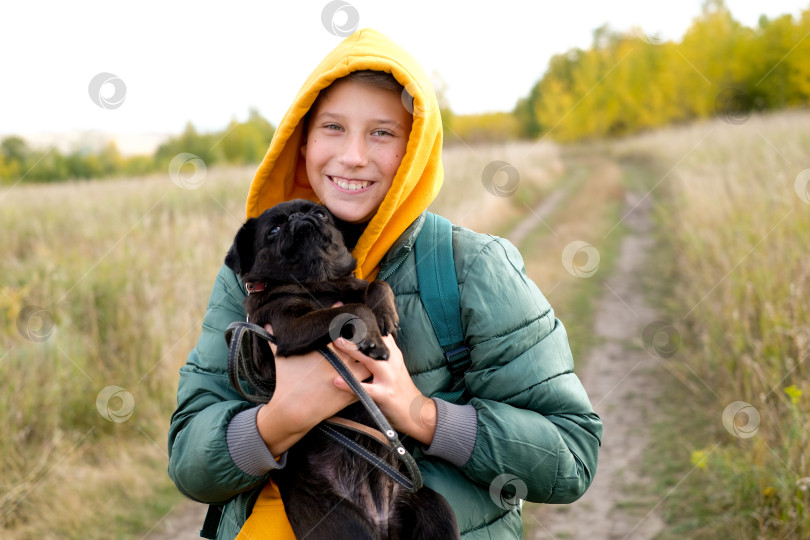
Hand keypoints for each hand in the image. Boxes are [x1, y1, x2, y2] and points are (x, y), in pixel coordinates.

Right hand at [256, 323, 371, 455]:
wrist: (293, 410)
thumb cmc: (287, 381)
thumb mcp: (280, 358)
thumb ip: (273, 340)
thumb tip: (263, 324)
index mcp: (326, 351)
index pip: (339, 330)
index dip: (342, 317)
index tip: (341, 306)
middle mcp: (340, 362)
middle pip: (359, 343)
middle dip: (364, 333)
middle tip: (367, 323)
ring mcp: (348, 378)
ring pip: (369, 362)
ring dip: (373, 353)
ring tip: (376, 344)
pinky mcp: (352, 393)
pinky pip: (369, 381)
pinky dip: (372, 373)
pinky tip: (375, 366)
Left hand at [333, 334, 436, 444]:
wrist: (417, 413)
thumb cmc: (400, 389)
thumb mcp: (395, 367)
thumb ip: (383, 353)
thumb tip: (369, 338)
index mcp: (394, 355)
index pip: (380, 334)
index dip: (365, 324)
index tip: (349, 315)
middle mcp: (393, 363)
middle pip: (375, 343)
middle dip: (357, 332)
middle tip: (339, 323)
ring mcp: (389, 378)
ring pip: (370, 361)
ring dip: (353, 351)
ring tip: (336, 344)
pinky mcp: (385, 395)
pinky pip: (365, 389)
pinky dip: (349, 385)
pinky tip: (337, 380)